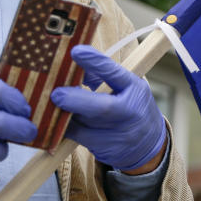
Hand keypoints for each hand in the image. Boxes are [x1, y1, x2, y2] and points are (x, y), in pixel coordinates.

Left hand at [51, 46, 166, 171]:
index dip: (95, 62)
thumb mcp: (125, 87)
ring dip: (65, 114)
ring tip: (51, 105)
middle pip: (102, 107)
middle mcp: (129, 111)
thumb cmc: (132, 107)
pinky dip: (65, 128)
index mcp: (135, 89)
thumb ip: (102, 76)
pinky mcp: (105, 149)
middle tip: (56, 94)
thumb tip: (73, 66)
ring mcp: (119, 133)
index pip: (115, 73)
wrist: (148, 143)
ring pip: (85, 125)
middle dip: (76, 100)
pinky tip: (56, 121)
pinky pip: (78, 138)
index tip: (75, 51)